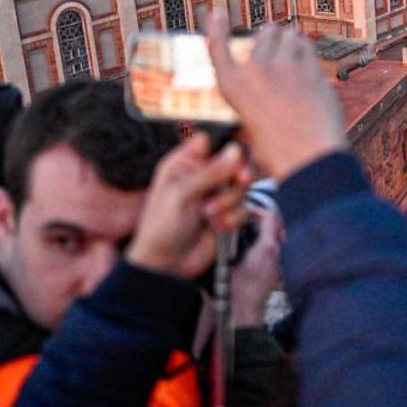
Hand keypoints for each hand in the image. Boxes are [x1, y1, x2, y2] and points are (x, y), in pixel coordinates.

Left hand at [126, 134, 249, 279]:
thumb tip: (235, 150)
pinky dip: (233, 218)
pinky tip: (217, 226)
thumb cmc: (161, 227)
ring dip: (230, 201)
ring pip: (243, 186)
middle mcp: (204, 175)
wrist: (167, 264)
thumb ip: (211, 172)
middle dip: (239, 173)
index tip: (234, 155)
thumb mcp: (181, 195)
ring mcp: (217, 194)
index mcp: (185, 163)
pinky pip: (245, 207)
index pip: (213, 141)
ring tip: (209, 215)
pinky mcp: (229, 213)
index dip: (226, 145)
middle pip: (236, 161)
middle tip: (241, 179)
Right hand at [207, 13, 348, 182]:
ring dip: (290, 38)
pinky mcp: (312, 69)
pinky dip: (306, 50)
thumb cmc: (277, 153)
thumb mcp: (251, 129)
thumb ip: (254, 107)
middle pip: (265, 33)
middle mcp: (256, 71)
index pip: (218, 48)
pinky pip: (308, 48)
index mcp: (233, 87)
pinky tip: (306, 56)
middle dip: (270, 34)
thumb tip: (254, 121)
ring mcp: (286, 67)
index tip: (216, 13)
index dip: (216, 29)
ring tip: (291, 44)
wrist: (307, 159)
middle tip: (273, 38)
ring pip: (289, 35)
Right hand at [230, 206, 283, 326]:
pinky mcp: (275, 272)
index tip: (245, 211)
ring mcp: (277, 263)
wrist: (246, 316)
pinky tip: (248, 250)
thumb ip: (229, 241)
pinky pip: (271, 251)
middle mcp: (275, 253)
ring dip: (262, 231)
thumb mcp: (227, 263)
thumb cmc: (236, 293)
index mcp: (266, 248)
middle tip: (246, 218)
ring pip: (274, 238)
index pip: (270, 217)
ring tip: (245, 232)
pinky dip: (262, 245)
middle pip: (275, 226)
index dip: (257, 210)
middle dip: (262, 218)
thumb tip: (225, 227)